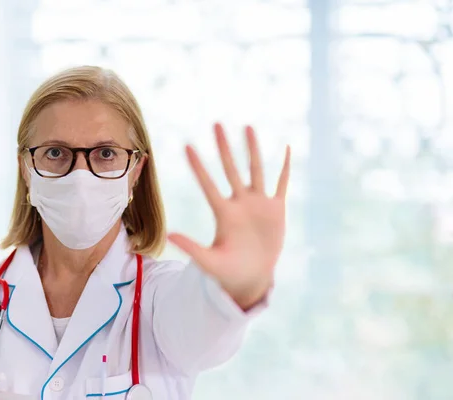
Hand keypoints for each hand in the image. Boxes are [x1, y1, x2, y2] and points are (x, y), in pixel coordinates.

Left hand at [168, 123, 290, 309]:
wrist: (252, 277)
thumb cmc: (227, 272)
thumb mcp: (209, 262)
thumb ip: (191, 248)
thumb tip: (169, 234)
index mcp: (223, 214)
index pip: (208, 185)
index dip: (198, 167)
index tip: (187, 146)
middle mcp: (239, 203)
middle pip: (231, 169)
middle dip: (224, 148)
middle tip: (216, 124)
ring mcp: (258, 204)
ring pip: (255, 170)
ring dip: (252, 149)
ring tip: (248, 127)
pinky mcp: (276, 209)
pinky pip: (282, 183)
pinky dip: (285, 167)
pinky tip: (287, 148)